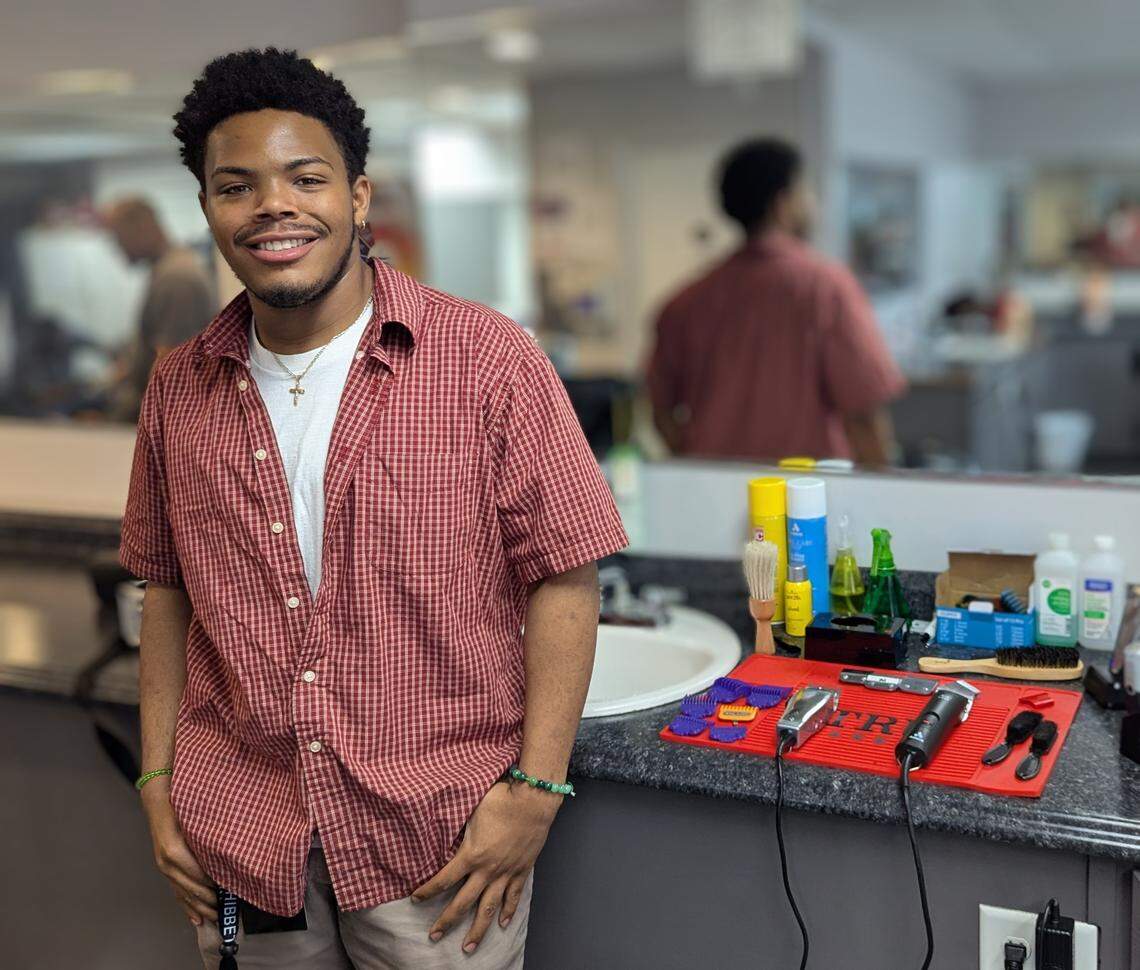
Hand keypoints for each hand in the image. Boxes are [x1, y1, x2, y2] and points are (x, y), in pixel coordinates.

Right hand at [141, 780, 217, 926]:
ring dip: (198, 908)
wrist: (158, 802)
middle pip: (189, 888)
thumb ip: (206, 834)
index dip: (212, 883)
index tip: (228, 889)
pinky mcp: (164, 869)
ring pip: (182, 893)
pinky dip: (186, 906)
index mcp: (174, 850)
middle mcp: (166, 862)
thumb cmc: (179, 806)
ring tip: (213, 918)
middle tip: (224, 910)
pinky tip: (195, 918)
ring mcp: (163, 867)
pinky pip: (175, 891)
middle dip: (206, 901)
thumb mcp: (193, 817)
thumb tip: (225, 850)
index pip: (197, 873)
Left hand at [411, 780, 559, 953]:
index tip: (415, 899)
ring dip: (478, 930)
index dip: (428, 891)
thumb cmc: (501, 799)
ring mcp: (506, 873)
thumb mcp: (472, 809)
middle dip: (446, 921)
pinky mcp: (522, 870)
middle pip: (463, 903)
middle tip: (434, 936)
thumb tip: (442, 824)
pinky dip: (508, 911)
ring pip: (489, 908)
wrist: (533, 801)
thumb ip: (459, 825)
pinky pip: (514, 896)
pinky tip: (502, 924)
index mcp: (471, 854)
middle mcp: (487, 870)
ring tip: (468, 947)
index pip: (443, 879)